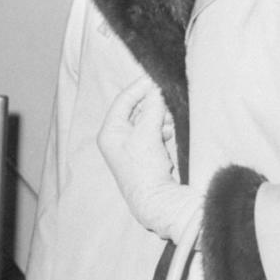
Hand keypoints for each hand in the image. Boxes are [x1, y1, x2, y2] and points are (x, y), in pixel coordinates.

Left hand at [98, 78, 201, 241]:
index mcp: (110, 132)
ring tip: (170, 120)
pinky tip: (170, 132)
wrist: (156, 201)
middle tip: (167, 98)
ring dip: (159, 117)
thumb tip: (157, 89)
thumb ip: (153, 107)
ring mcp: (129, 147)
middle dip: (152, 104)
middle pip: (135, 110)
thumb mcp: (148, 133)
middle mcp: (116, 138)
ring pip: (145, 121)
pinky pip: (152, 132)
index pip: (123, 100)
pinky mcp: (143, 154)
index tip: (156, 78)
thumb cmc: (145, 168)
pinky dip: (161, 129)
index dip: (139, 88)